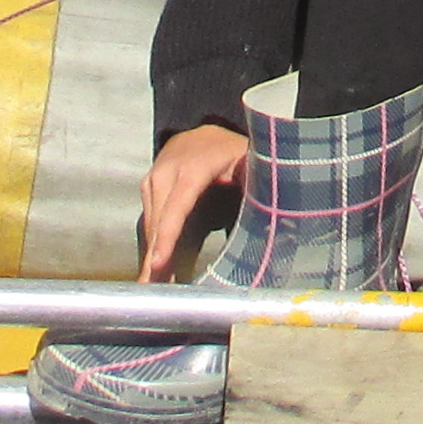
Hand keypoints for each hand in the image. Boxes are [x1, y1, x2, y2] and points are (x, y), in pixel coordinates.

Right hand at [138, 124, 247, 280]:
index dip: (168, 237)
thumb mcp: (248, 161)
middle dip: (154, 258)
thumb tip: (273, 212)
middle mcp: (167, 172)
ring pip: (151, 224)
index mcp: (193, 168)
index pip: (177, 207)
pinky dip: (154, 243)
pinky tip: (156, 265)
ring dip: (151, 255)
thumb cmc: (232, 151)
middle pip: (158, 221)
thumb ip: (255, 183)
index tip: (158, 263)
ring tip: (152, 284)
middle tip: (152, 290)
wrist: (204, 133)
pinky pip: (150, 219)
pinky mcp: (148, 186)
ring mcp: (153, 178)